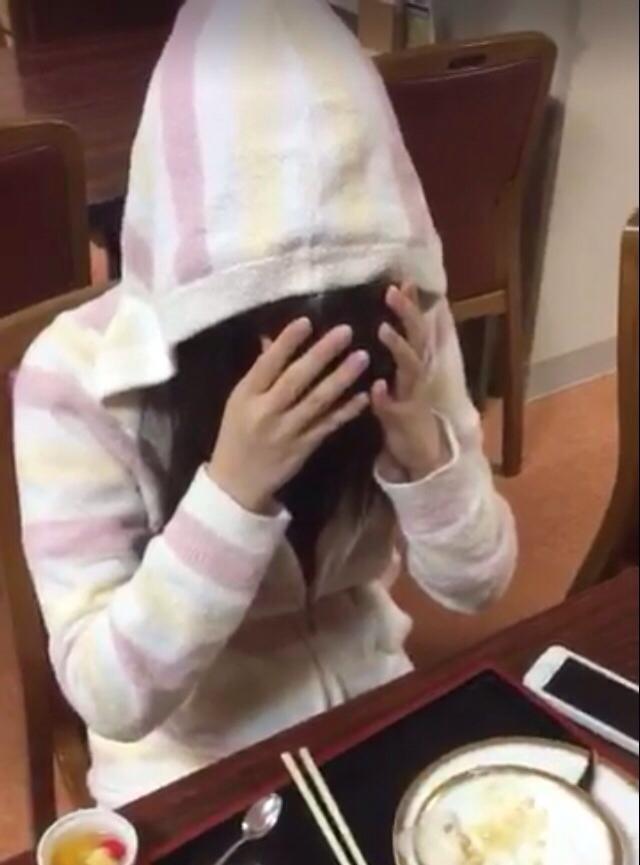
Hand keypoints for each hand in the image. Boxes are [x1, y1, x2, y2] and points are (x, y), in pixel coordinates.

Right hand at [208, 318, 369, 512]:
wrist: (236, 484)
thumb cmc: (236, 434)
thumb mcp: (239, 402)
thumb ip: (259, 372)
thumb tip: (270, 338)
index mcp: (246, 396)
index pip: (267, 364)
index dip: (286, 342)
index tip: (307, 320)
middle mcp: (266, 411)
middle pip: (296, 379)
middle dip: (322, 353)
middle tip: (346, 331)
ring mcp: (286, 431)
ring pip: (317, 401)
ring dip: (341, 378)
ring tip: (362, 357)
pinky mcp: (303, 448)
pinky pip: (328, 425)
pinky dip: (346, 411)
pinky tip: (364, 396)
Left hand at [372, 284, 448, 480]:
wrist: (420, 455)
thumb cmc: (403, 413)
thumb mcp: (400, 379)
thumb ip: (395, 353)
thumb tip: (383, 322)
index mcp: (415, 364)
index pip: (415, 326)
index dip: (411, 303)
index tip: (403, 279)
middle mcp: (418, 375)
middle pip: (418, 338)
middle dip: (407, 314)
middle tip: (393, 291)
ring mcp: (414, 396)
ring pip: (410, 368)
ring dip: (398, 348)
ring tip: (382, 330)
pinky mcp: (405, 420)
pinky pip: (395, 407)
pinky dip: (385, 398)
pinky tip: (376, 388)